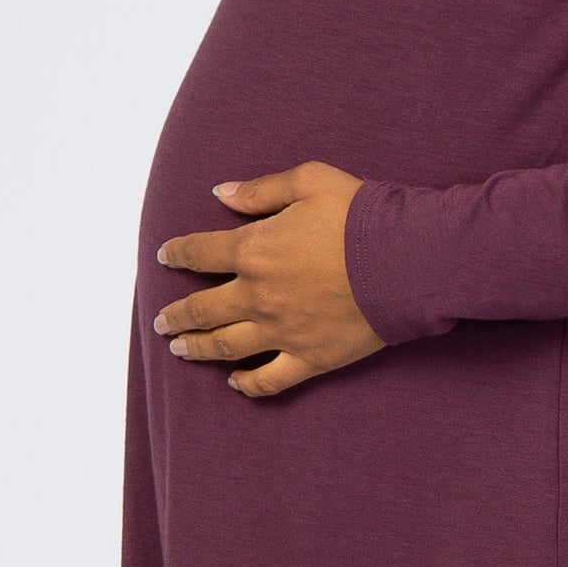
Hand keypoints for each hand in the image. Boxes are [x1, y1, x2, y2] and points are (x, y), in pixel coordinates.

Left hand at [154, 160, 385, 397]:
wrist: (405, 260)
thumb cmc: (359, 215)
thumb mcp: (309, 181)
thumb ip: (260, 190)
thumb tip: (220, 193)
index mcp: (253, 249)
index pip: (199, 253)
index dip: (176, 253)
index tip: (164, 257)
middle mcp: (258, 295)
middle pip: (203, 309)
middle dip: (177, 314)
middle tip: (162, 321)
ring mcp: (281, 331)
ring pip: (226, 346)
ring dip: (198, 348)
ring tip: (180, 350)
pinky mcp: (309, 358)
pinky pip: (269, 379)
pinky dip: (247, 385)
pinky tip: (235, 383)